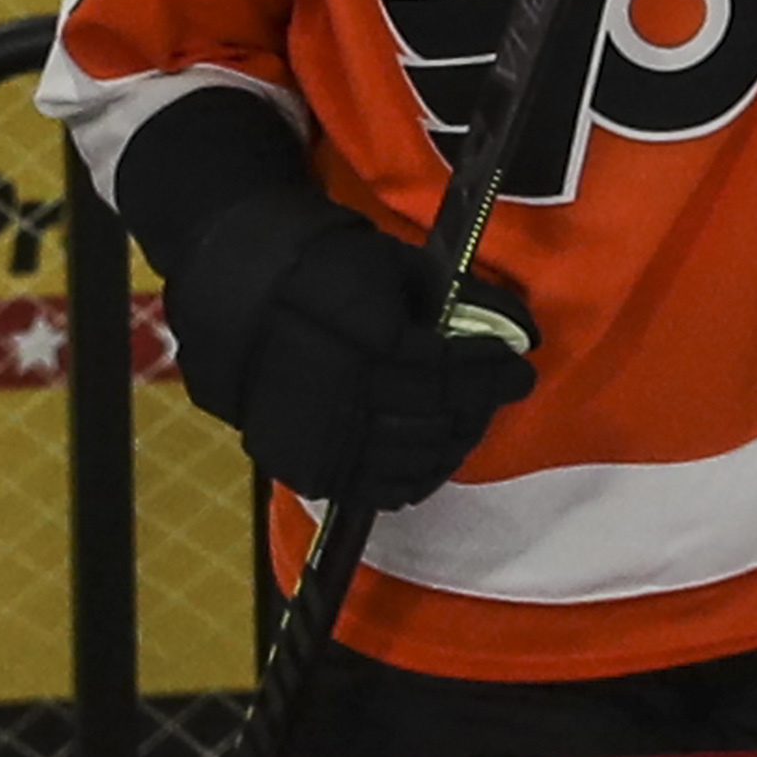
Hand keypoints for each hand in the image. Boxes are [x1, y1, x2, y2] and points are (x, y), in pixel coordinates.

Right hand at [162, 193, 536, 508]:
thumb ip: (457, 299)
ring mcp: (317, 439)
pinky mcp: (301, 466)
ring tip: (469, 420)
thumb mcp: (396, 265)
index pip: (446, 371)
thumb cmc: (325, 268)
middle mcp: (340, 398)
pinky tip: (434, 456)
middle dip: (478, 407)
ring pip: (409, 460)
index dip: (490, 373)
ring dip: (453, 442)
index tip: (519, 367)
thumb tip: (519, 329)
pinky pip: (374, 490)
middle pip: (433, 419)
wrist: (237, 292)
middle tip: (500, 391)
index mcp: (363, 344)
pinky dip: (414, 479)